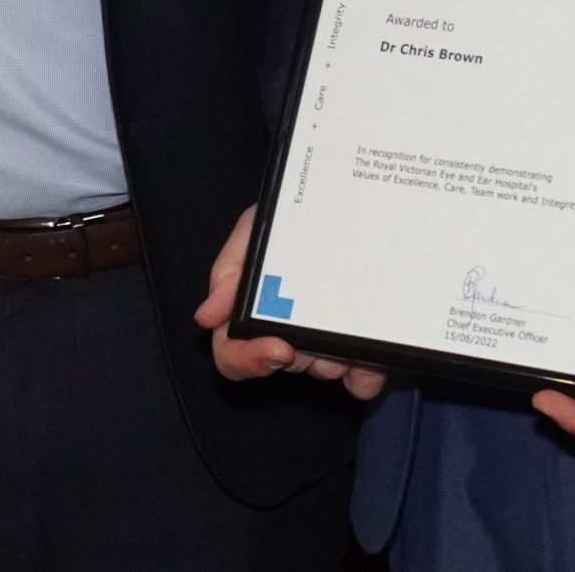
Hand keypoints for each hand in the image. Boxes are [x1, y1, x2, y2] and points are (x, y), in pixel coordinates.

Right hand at [194, 207, 387, 399]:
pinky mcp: (359, 347)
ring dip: (333, 358)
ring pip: (320, 370)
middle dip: (301, 354)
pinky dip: (365, 374)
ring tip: (348, 335)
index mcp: (249, 310)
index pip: (233, 353)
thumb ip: (229, 270)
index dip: (250, 359)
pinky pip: (360, 378)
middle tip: (320, 338)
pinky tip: (369, 360)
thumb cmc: (286, 217)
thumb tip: (205, 318)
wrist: (336, 196)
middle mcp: (283, 330)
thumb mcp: (254, 229)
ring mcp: (321, 340)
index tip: (279, 348)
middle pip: (282, 363)